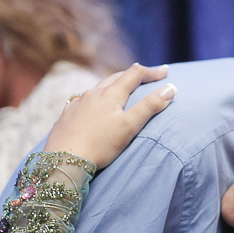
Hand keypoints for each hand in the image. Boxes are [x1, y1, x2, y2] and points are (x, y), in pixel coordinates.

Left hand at [44, 64, 174, 168]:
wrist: (62, 161)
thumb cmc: (100, 146)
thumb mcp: (130, 127)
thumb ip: (150, 106)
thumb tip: (170, 88)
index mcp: (110, 94)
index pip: (134, 74)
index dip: (152, 72)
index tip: (166, 71)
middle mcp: (92, 93)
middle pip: (116, 77)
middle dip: (134, 75)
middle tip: (148, 76)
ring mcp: (78, 103)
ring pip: (99, 87)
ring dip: (115, 85)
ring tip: (123, 89)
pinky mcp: (67, 114)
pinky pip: (84, 100)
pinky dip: (97, 98)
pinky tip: (95, 106)